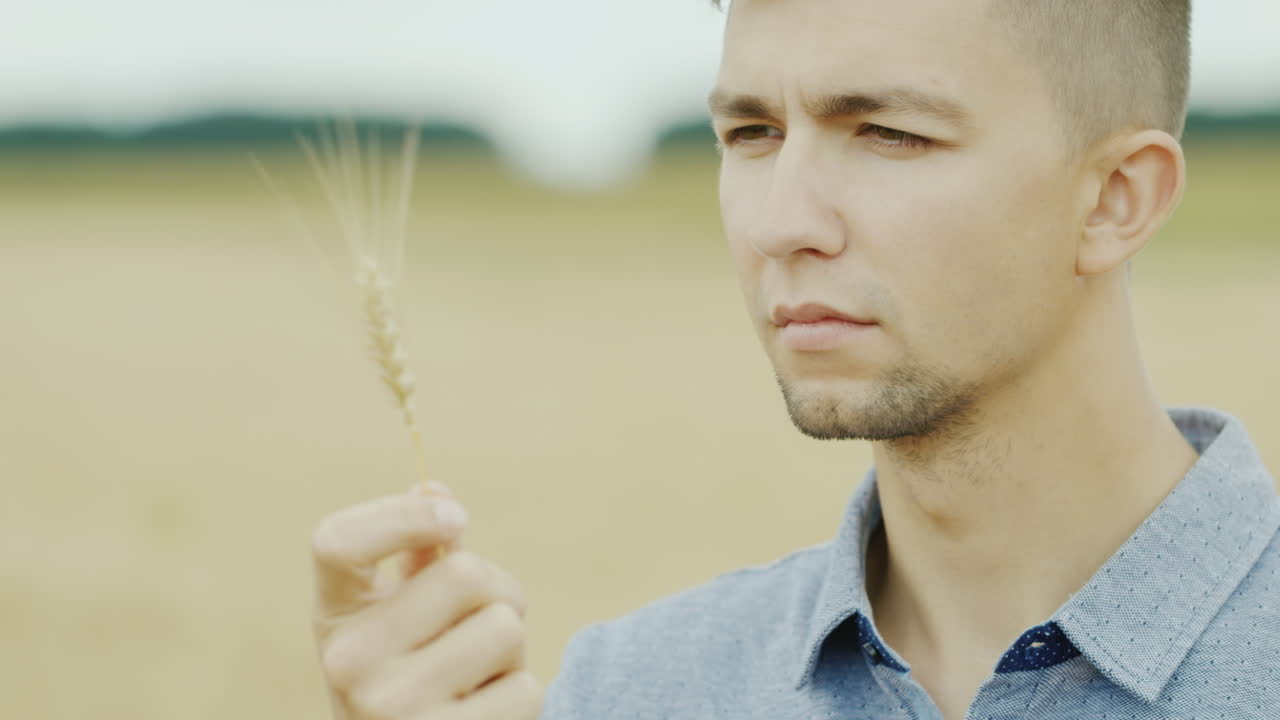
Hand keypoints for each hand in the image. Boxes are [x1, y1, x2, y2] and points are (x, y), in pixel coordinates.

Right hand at [311, 482, 541, 718]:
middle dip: (496, 593)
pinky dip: (519, 696)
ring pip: (505, 628)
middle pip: (464, 574)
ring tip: (477, 677)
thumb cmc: (411, 681)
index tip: (455, 516)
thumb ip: (419, 559)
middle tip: (478, 627)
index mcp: (334, 618)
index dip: (402, 514)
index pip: (337, 541)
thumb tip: (433, 485)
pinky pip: (525, 687)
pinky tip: (483, 715)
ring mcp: (393, 709)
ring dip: (510, 648)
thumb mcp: (397, 622)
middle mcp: (349, 663)